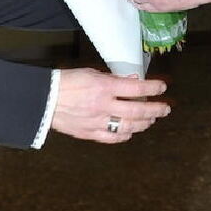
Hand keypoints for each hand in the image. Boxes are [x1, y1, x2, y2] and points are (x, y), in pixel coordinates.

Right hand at [52, 68, 168, 143]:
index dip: (153, 88)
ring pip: (129, 127)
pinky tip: (131, 132)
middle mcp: (104, 106)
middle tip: (165, 108)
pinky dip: (125, 135)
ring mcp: (98, 122)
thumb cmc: (67, 81)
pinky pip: (113, 137)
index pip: (136, 89)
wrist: (45, 99)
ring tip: (151, 120)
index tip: (162, 87)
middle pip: (137, 111)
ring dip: (144, 124)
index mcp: (104, 87)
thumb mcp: (92, 72)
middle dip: (155, 110)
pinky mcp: (90, 133)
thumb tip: (132, 81)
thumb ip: (113, 79)